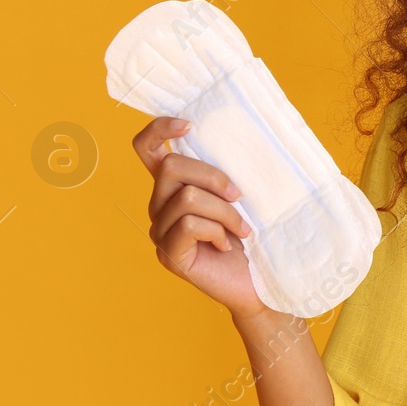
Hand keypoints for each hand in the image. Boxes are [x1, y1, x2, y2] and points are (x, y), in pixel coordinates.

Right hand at [131, 116, 266, 317]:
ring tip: (241, 229)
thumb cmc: (252, 233)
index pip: (146, 149)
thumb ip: (227, 170)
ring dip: (224, 211)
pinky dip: (217, 231)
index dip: (159, 129)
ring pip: (187, 198)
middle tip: (239, 198)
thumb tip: (241, 137)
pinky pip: (189, 225)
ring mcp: (160, 231)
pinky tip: (226, 244)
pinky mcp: (169, 254)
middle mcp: (159, 205)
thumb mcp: (240, 194)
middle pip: (171, 167)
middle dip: (213, 177)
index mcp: (174, 185)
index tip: (189, 126)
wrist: (260, 279)